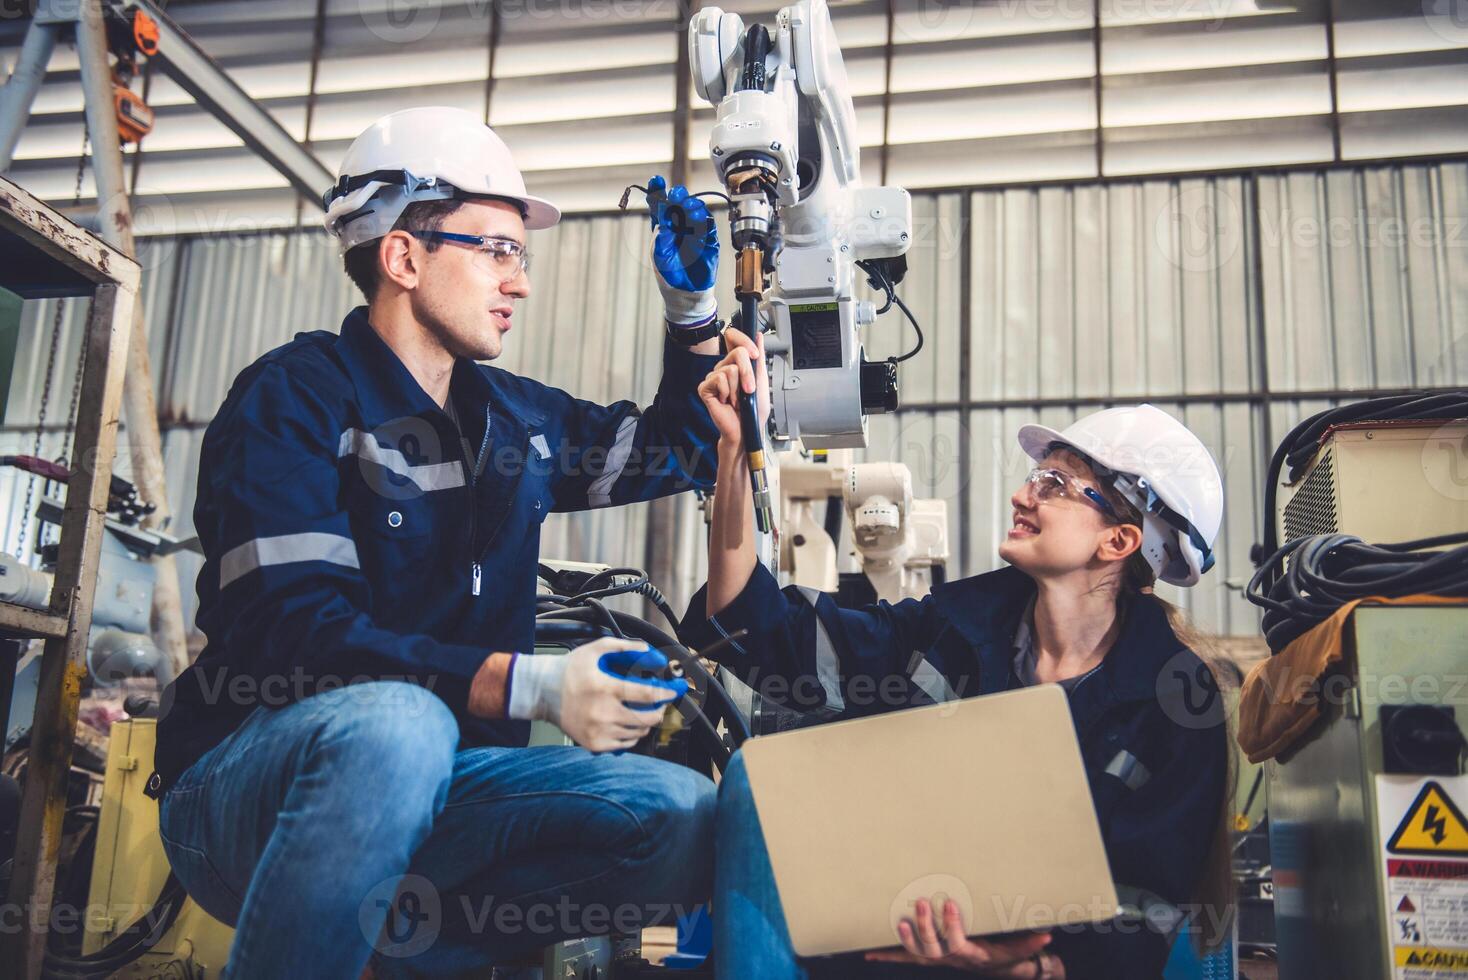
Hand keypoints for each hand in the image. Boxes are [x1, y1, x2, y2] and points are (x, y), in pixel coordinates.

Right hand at [507, 638, 672, 752]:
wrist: (543, 692)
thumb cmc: (571, 670)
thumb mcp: (596, 649)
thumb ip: (626, 648)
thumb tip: (651, 652)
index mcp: (605, 688)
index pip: (647, 694)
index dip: (667, 692)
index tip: (675, 689)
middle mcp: (602, 712)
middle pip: (648, 718)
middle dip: (659, 708)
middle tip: (659, 700)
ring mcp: (598, 731)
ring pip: (639, 732)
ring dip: (646, 720)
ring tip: (639, 709)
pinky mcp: (594, 745)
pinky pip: (626, 743)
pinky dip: (632, 733)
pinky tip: (626, 721)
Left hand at [646, 175, 717, 325]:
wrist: (686, 293)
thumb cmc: (670, 274)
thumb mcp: (660, 255)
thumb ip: (662, 236)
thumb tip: (664, 216)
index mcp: (664, 228)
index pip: (660, 206)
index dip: (658, 192)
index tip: (656, 180)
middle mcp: (679, 227)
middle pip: (679, 204)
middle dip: (678, 196)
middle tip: (676, 194)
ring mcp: (695, 232)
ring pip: (695, 211)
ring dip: (691, 206)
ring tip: (686, 206)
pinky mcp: (709, 240)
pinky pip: (708, 226)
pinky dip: (703, 220)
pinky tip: (698, 217)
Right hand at [698, 327, 767, 445]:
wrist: (746, 428)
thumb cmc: (753, 408)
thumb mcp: (761, 379)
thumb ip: (758, 357)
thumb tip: (759, 336)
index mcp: (736, 363)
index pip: (732, 337)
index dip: (742, 339)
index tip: (754, 354)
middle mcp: (723, 367)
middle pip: (737, 353)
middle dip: (748, 372)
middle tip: (749, 389)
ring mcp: (713, 377)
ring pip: (730, 369)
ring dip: (738, 388)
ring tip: (737, 399)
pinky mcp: (705, 388)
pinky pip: (719, 379)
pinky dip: (727, 392)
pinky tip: (726, 401)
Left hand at [864, 899, 1051, 975]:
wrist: (990, 967)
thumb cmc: (1002, 954)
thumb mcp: (1017, 949)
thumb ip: (1030, 941)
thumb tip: (1048, 933)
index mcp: (970, 953)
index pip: (958, 941)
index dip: (952, 925)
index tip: (949, 902)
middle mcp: (949, 958)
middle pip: (933, 946)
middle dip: (926, 926)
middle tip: (921, 901)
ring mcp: (935, 958)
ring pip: (916, 952)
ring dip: (904, 938)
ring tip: (898, 921)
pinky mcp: (925, 956)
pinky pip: (903, 956)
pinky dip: (886, 953)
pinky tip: (868, 952)